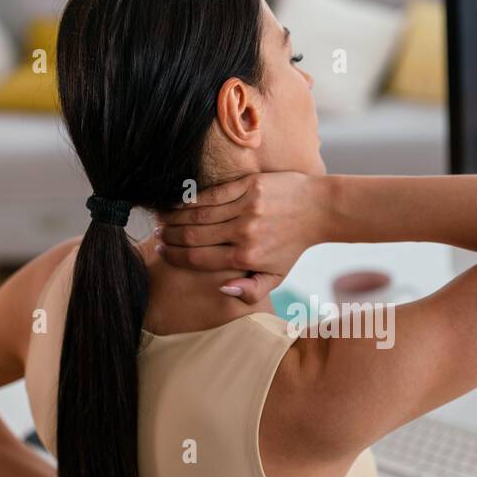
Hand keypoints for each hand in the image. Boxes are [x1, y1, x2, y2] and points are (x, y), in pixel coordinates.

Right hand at [156, 172, 327, 303]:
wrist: (318, 209)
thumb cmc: (292, 245)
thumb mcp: (276, 276)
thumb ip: (250, 290)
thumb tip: (222, 289)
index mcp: (247, 258)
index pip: (200, 259)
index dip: (176, 257)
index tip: (163, 253)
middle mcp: (244, 233)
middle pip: (193, 236)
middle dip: (170, 238)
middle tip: (158, 237)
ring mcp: (246, 207)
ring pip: (198, 214)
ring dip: (175, 218)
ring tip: (162, 221)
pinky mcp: (249, 186)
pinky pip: (212, 194)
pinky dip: (191, 200)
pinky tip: (179, 203)